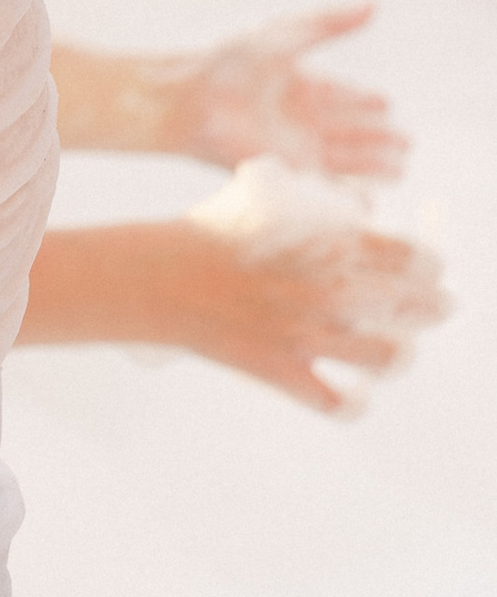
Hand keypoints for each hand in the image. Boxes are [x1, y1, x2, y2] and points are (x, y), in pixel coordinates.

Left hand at [156, 5, 407, 180]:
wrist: (194, 101)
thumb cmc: (234, 63)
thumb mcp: (286, 36)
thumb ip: (330, 24)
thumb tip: (374, 3)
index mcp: (298, 84)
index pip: (339, 94)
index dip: (364, 100)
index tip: (388, 103)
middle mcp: (298, 118)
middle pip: (347, 129)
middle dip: (377, 137)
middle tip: (407, 144)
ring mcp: (294, 147)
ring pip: (343, 159)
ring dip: (372, 164)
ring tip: (400, 169)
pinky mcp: (287, 172)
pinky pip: (324, 186)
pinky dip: (347, 195)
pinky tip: (371, 201)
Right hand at [162, 218, 446, 411]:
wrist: (160, 275)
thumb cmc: (212, 227)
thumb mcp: (264, 193)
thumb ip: (316, 199)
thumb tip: (361, 208)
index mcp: (323, 240)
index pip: (409, 257)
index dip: (429, 265)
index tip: (431, 268)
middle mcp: (323, 289)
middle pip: (411, 308)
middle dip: (432, 307)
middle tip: (437, 307)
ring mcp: (305, 334)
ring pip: (387, 358)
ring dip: (400, 353)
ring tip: (400, 347)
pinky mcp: (282, 371)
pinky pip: (338, 403)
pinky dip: (354, 402)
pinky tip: (356, 392)